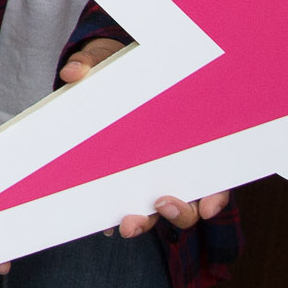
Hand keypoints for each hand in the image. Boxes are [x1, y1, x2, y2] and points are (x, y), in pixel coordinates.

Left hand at [60, 37, 230, 237]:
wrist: (101, 72)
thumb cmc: (119, 69)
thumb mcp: (108, 60)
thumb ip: (90, 64)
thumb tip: (71, 73)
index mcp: (186, 138)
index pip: (214, 175)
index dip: (216, 195)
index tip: (208, 207)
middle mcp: (171, 164)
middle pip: (187, 202)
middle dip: (178, 213)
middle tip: (161, 205)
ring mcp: (146, 175)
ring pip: (155, 211)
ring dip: (145, 223)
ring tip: (127, 225)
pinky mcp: (119, 179)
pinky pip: (123, 205)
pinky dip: (115, 219)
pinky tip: (104, 227)